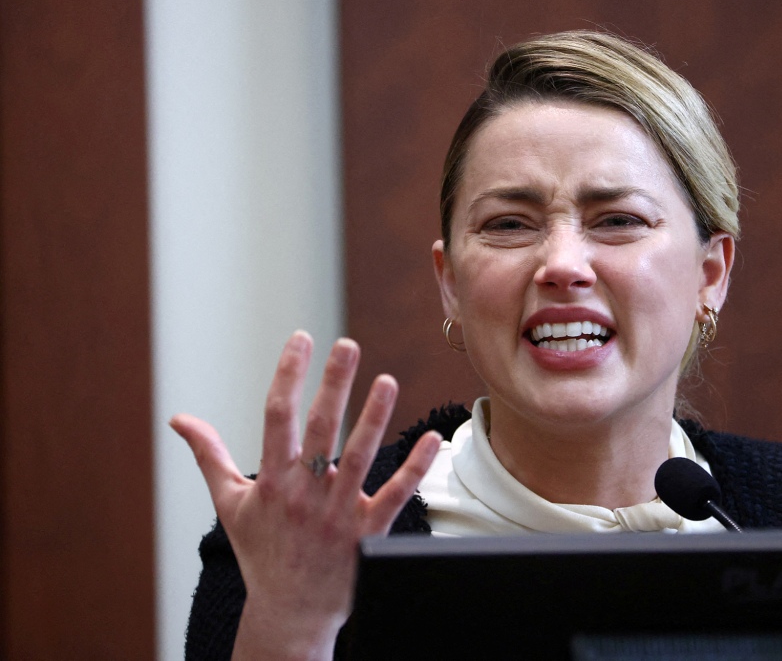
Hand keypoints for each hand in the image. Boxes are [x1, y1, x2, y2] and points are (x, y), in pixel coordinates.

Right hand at [171, 332, 440, 659]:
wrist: (288, 613)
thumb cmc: (261, 552)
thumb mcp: (230, 504)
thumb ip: (208, 456)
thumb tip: (179, 419)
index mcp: (272, 481)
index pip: (277, 416)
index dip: (288, 374)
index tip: (301, 339)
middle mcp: (304, 493)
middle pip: (321, 429)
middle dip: (333, 384)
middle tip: (347, 344)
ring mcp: (337, 512)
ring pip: (358, 456)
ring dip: (374, 418)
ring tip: (387, 380)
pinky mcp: (367, 531)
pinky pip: (395, 494)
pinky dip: (414, 467)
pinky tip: (430, 438)